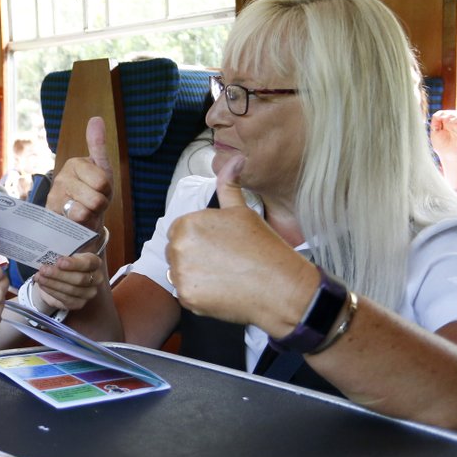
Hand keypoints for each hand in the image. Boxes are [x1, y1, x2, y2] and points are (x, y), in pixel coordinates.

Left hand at [32, 252, 105, 312]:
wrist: (60, 277)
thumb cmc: (64, 262)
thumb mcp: (65, 253)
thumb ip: (63, 253)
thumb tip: (51, 253)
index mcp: (94, 262)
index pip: (88, 263)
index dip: (74, 263)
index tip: (59, 262)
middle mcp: (96, 278)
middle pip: (80, 278)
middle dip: (59, 274)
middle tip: (43, 270)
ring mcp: (89, 292)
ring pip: (72, 290)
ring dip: (52, 283)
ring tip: (39, 277)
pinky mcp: (79, 303)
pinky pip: (66, 299)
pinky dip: (52, 291)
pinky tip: (43, 285)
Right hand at [45, 116, 113, 230]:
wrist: (78, 219)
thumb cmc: (92, 192)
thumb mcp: (100, 169)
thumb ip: (98, 145)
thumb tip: (96, 119)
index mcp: (74, 164)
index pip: (103, 181)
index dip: (106, 190)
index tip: (99, 189)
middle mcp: (61, 179)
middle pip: (96, 198)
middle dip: (99, 205)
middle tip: (92, 202)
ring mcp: (54, 199)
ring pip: (85, 211)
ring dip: (90, 216)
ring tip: (85, 211)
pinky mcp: (52, 217)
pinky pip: (75, 222)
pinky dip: (81, 224)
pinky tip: (76, 220)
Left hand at [165, 155, 317, 335]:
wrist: (280, 286)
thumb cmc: (263, 247)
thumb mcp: (243, 211)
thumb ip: (229, 186)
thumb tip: (235, 160)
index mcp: (187, 223)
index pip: (179, 231)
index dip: (199, 239)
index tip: (218, 246)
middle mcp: (178, 247)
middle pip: (176, 252)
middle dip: (194, 256)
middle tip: (224, 262)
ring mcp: (180, 273)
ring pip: (179, 273)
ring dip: (195, 275)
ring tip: (224, 275)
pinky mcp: (186, 297)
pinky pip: (185, 294)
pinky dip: (200, 295)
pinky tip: (222, 290)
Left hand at [430, 110, 456, 159]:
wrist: (448, 154)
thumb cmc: (441, 145)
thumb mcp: (435, 132)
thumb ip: (435, 122)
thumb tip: (437, 114)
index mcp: (445, 124)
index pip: (443, 113)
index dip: (439, 114)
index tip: (436, 119)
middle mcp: (453, 123)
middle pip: (450, 112)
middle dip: (444, 113)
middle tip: (440, 118)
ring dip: (450, 114)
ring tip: (445, 120)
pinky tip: (450, 121)